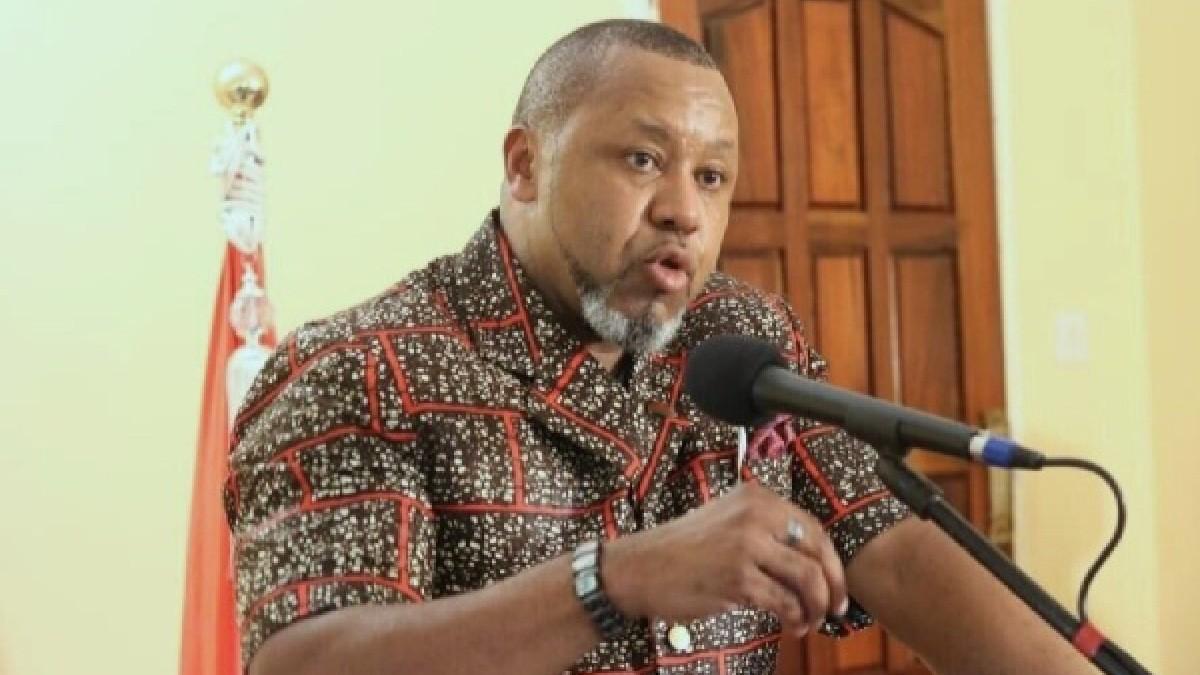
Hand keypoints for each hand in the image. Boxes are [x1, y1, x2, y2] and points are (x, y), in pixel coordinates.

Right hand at [603, 482, 847, 638]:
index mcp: (757, 498)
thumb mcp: (726, 521)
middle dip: (833, 585)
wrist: (640, 568)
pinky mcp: (738, 578)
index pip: (813, 528)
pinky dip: (796, 618)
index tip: (836, 584)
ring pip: (808, 578)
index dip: (831, 561)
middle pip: (817, 552)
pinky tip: (792, 626)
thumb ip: (765, 530)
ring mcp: (747, 546)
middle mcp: (756, 515)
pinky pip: (785, 602)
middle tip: (835, 608)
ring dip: (817, 606)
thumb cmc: (683, 550)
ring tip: (811, 622)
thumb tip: (811, 561)